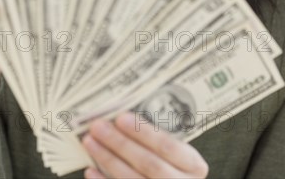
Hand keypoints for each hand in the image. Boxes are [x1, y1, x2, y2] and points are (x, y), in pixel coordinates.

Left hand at [82, 112, 208, 177]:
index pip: (168, 147)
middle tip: (97, 126)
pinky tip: (90, 169)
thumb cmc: (174, 164)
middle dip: (120, 143)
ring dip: (107, 159)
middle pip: (148, 163)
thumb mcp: (179, 153)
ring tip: (90, 142)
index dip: (144, 132)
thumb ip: (159, 138)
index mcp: (194, 166)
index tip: (120, 117)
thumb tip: (123, 115)